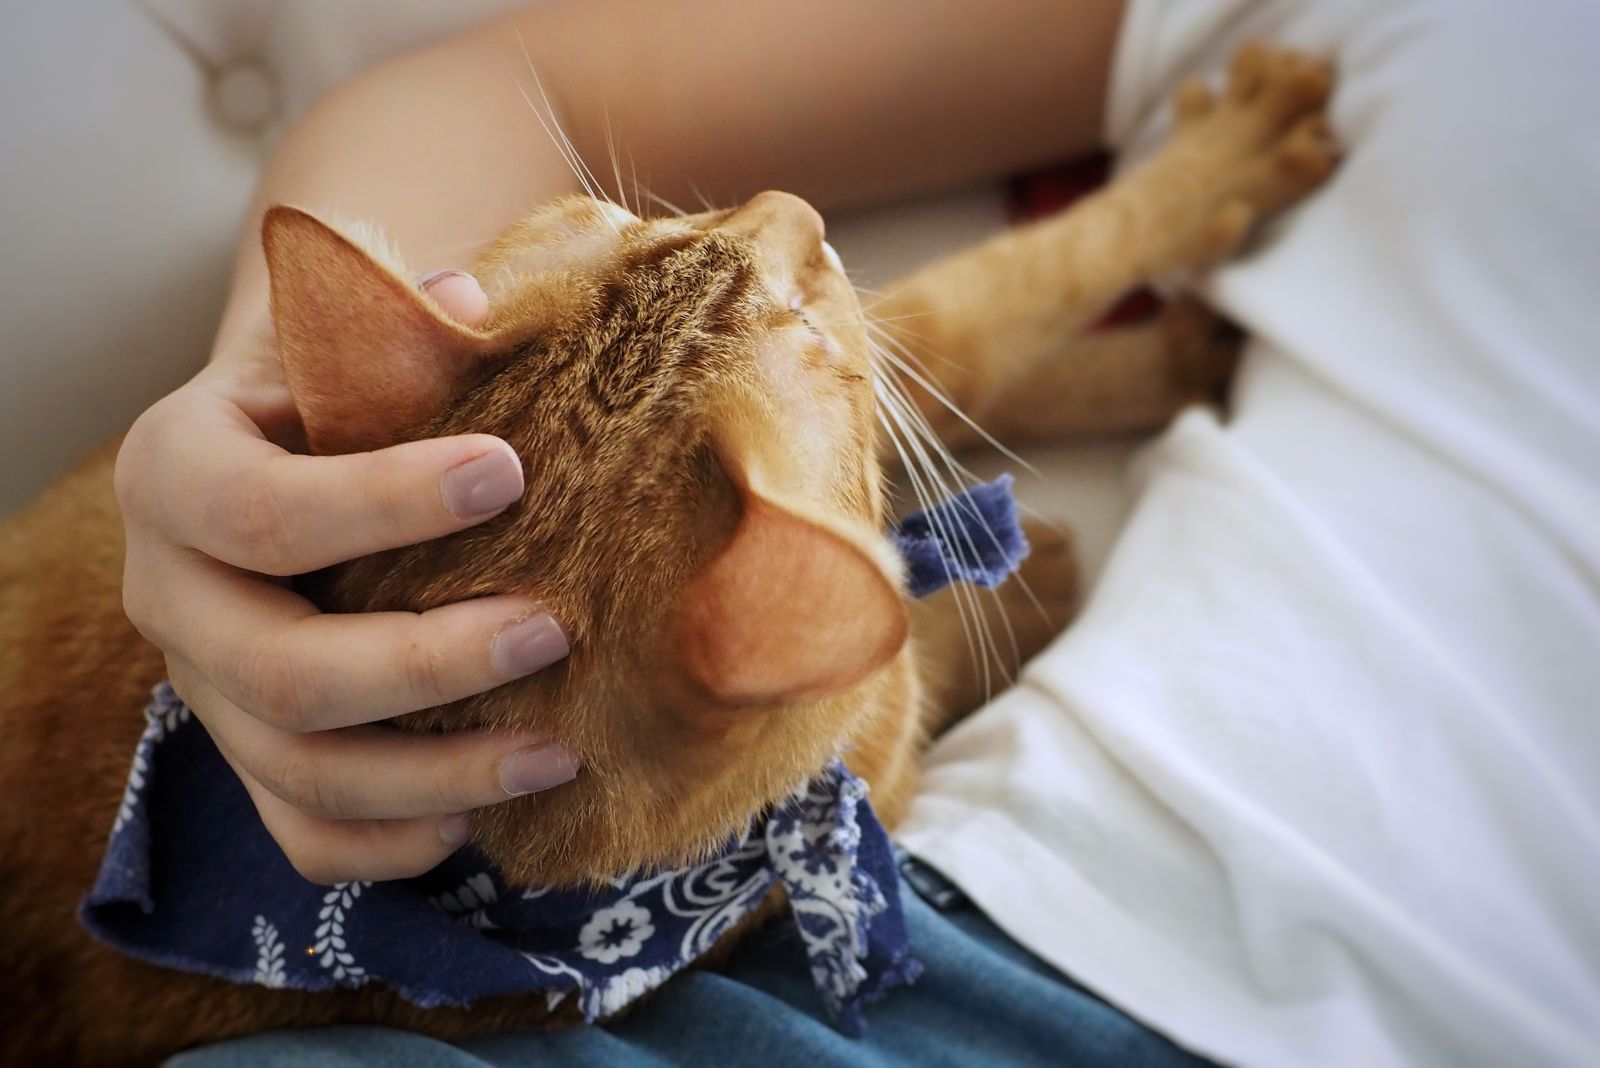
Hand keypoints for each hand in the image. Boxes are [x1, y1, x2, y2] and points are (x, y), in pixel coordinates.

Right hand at [115, 269, 576, 884]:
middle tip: (554, 631)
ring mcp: (204, 689)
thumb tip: (469, 304)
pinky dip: (388, 846)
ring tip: (557, 753)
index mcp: (175, 472)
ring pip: (299, 770)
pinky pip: (301, 837)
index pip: (260, 510)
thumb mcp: (344, 340)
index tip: (510, 472)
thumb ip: (395, 329)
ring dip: (436, 776)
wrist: (282, 446)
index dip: (381, 502)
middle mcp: (169, 593)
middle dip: (426, 662)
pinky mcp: (249, 756)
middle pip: (280, 669)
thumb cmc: (333, 386)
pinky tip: (477, 823)